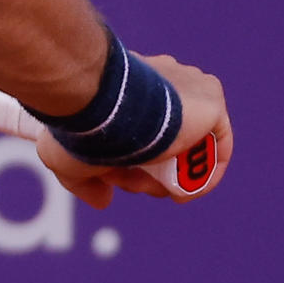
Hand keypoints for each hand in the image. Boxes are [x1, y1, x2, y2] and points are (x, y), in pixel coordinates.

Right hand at [36, 54, 230, 207]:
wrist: (100, 105)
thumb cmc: (80, 125)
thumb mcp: (66, 158)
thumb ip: (84, 182)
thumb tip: (103, 201)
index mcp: (130, 84)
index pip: (140, 128)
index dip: (128, 162)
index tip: (112, 177)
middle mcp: (163, 81)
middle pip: (166, 139)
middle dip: (148, 170)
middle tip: (133, 184)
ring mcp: (190, 89)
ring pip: (188, 145)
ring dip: (172, 174)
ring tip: (154, 188)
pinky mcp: (212, 102)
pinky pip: (216, 147)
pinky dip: (204, 174)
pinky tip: (183, 192)